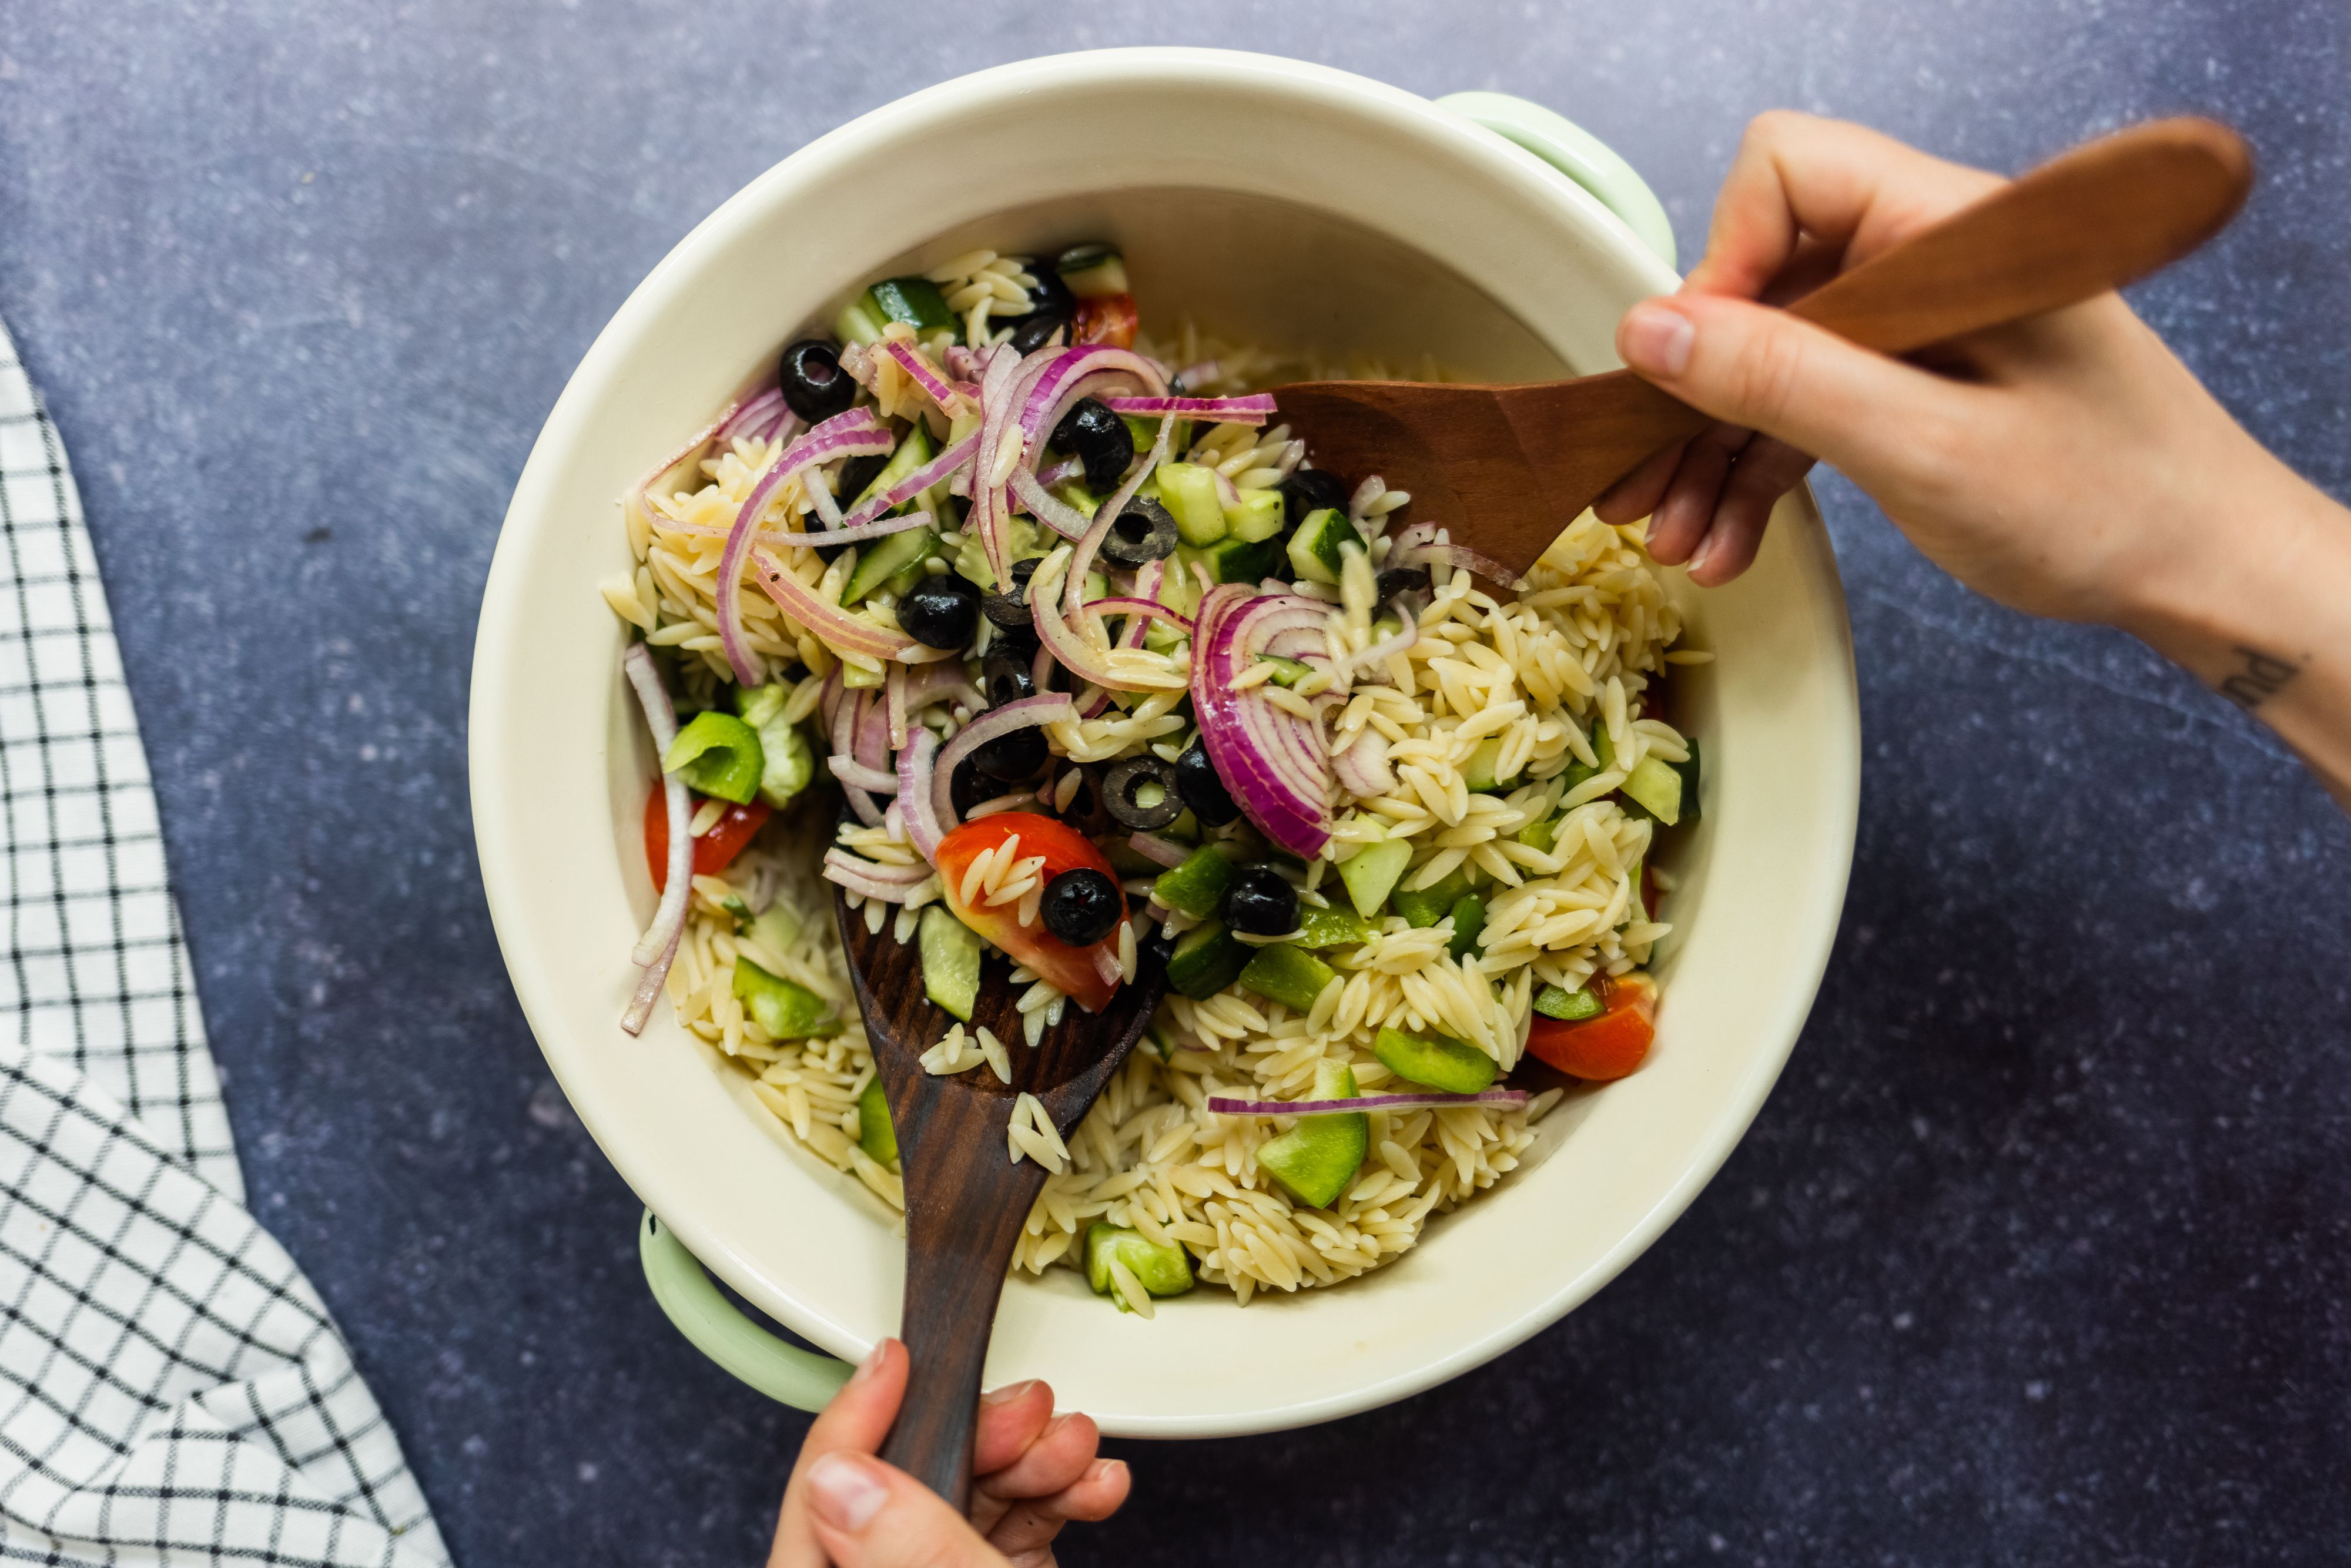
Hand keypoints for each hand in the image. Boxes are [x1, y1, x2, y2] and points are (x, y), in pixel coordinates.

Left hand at [768, 1339, 1129, 1567]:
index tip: (893, 1358)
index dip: (856, 1416)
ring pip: (971, 1490)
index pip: (821, 1498)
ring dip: (1037, 1455)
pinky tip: (1093, 1485)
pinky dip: (1060, 1494)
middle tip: (1028, 1412)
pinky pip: (1016, 1519)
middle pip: (909, 1479)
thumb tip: (841, 1477)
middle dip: (983, 1430)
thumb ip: (907, 1547)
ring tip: (1076, 1450)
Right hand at [1600, 111, 2350, 806]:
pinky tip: (1725, 542)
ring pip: (1771, 356)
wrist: (2204, 571)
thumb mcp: (1925, 448)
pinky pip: (1808, 405)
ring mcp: (1919, 324)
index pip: (1786, 172)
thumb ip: (1785, 382)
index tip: (1691, 369)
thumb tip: (1650, 330)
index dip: (1721, 264)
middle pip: (1761, 278)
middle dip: (1693, 387)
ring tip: (1673, 539)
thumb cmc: (2108, 504)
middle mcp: (1928, 259)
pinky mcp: (1915, 382)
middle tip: (1636, 480)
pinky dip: (1759, 471)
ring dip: (1712, 449)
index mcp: (1949, 230)